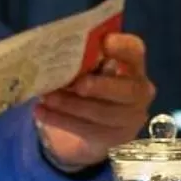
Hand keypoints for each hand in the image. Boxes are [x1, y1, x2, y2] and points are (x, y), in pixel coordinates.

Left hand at [35, 32, 156, 171]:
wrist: (96, 126)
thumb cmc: (91, 84)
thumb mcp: (90, 69)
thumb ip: (85, 61)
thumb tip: (58, 54)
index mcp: (134, 65)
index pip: (135, 51)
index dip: (123, 46)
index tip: (104, 41)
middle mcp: (139, 91)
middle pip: (127, 89)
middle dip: (101, 86)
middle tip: (77, 84)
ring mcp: (130, 118)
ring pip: (103, 113)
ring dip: (72, 105)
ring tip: (47, 97)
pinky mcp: (113, 138)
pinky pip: (86, 129)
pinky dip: (61, 120)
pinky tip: (41, 112)